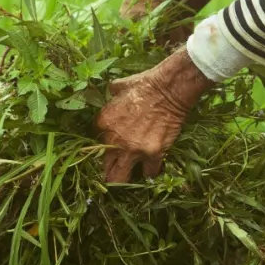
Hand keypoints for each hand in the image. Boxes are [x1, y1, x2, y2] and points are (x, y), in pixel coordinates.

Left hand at [96, 47, 212, 182]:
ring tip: (132, 173)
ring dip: (126, 177)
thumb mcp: (119, 87)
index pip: (95, 145)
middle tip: (117, 169)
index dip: (104, 147)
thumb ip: (110, 96)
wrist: (169, 89)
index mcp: (102, 124)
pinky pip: (149, 173)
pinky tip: (152, 167)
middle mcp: (114, 141)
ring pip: (121, 179)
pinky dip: (151, 171)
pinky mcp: (153, 154)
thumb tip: (110, 93)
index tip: (111, 148)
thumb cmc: (144, 85)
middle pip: (104, 168)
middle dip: (110, 171)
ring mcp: (133, 150)